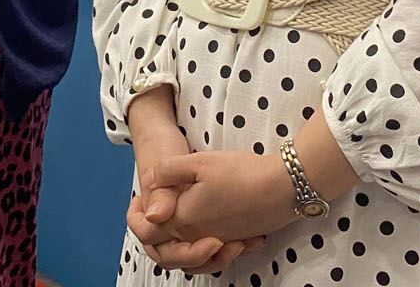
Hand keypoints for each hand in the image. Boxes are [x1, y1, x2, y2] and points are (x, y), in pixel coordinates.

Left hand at [141, 148, 296, 246]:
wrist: (284, 187)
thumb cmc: (241, 172)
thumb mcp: (198, 162)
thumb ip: (166, 174)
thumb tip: (148, 190)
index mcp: (183, 219)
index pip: (146, 232)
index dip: (135, 218)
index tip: (137, 200)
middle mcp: (198, 238)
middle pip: (164, 250)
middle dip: (152, 234)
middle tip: (150, 210)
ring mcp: (218, 243)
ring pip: (188, 258)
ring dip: (176, 244)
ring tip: (175, 219)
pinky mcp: (236, 242)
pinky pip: (211, 255)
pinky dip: (203, 247)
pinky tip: (205, 222)